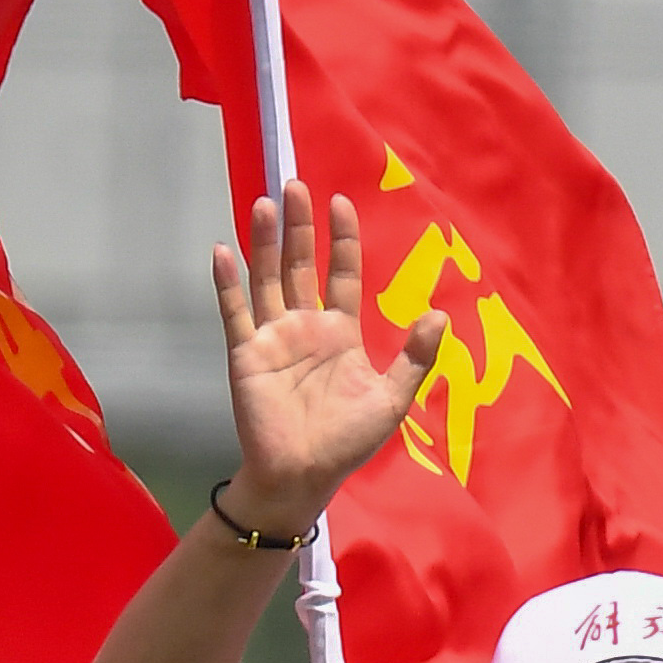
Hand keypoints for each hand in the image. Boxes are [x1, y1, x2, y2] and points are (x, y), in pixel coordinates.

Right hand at [207, 181, 447, 544]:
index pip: (341, 273)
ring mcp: (272, 338)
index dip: (341, 240)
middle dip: (298, 227)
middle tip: (295, 186)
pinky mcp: (246, 355)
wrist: (303, 476)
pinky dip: (227, 284)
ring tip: (264, 203)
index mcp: (339, 332)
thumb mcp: (392, 399)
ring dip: (263, 242)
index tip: (340, 203)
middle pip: (299, 265)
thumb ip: (415, 357)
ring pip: (266, 279)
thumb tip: (439, 314)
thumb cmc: (346, 442)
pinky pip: (235, 313)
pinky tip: (223, 251)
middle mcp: (304, 326)